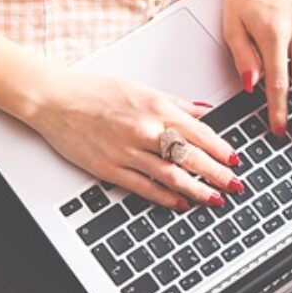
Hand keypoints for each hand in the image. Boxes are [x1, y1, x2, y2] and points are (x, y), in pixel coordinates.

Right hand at [22, 67, 241, 209]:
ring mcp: (128, 152)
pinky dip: (166, 197)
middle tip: (235, 185)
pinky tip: (181, 203)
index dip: (221, 150)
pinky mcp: (110, 168)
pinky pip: (145, 187)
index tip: (235, 160)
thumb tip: (202, 112)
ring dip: (198, 190)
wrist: (56, 100)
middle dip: (218, 174)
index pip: (200, 133)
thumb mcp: (140, 88)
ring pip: (172, 175)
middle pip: (192, 157)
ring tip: (215, 199)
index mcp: (155, 108)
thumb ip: (174, 103)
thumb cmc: (93, 91)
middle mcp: (145, 130)